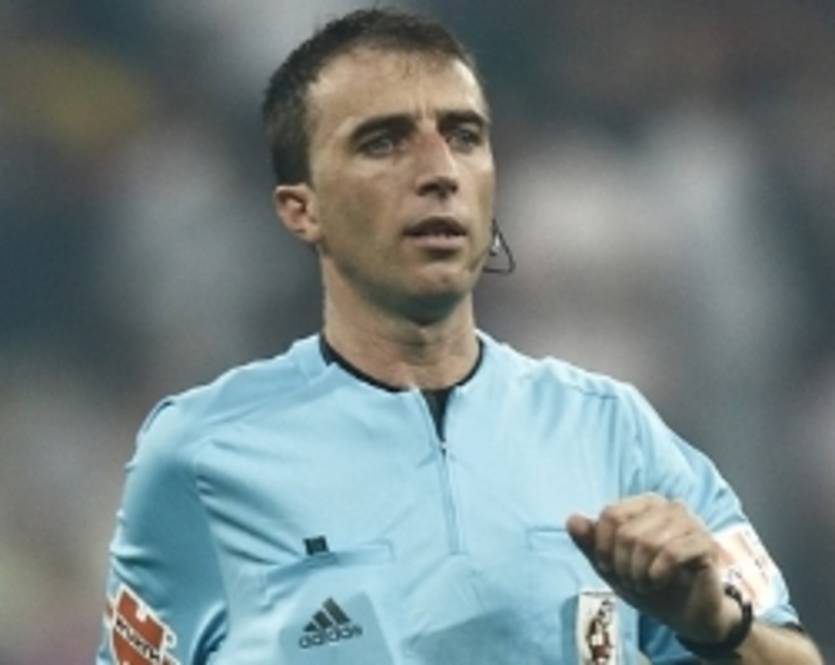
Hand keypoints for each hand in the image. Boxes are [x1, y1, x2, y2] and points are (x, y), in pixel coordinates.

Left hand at [566, 493, 741, 642]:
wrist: (686, 614)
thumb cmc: (648, 583)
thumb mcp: (611, 566)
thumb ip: (590, 543)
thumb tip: (571, 519)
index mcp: (644, 504)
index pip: (610, 515)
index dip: (603, 548)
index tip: (610, 568)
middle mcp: (668, 506)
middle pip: (627, 532)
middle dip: (623, 565)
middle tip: (632, 581)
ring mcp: (690, 522)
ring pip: (649, 543)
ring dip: (640, 573)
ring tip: (646, 584)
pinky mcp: (705, 543)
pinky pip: (671, 554)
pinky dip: (658, 574)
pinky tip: (661, 582)